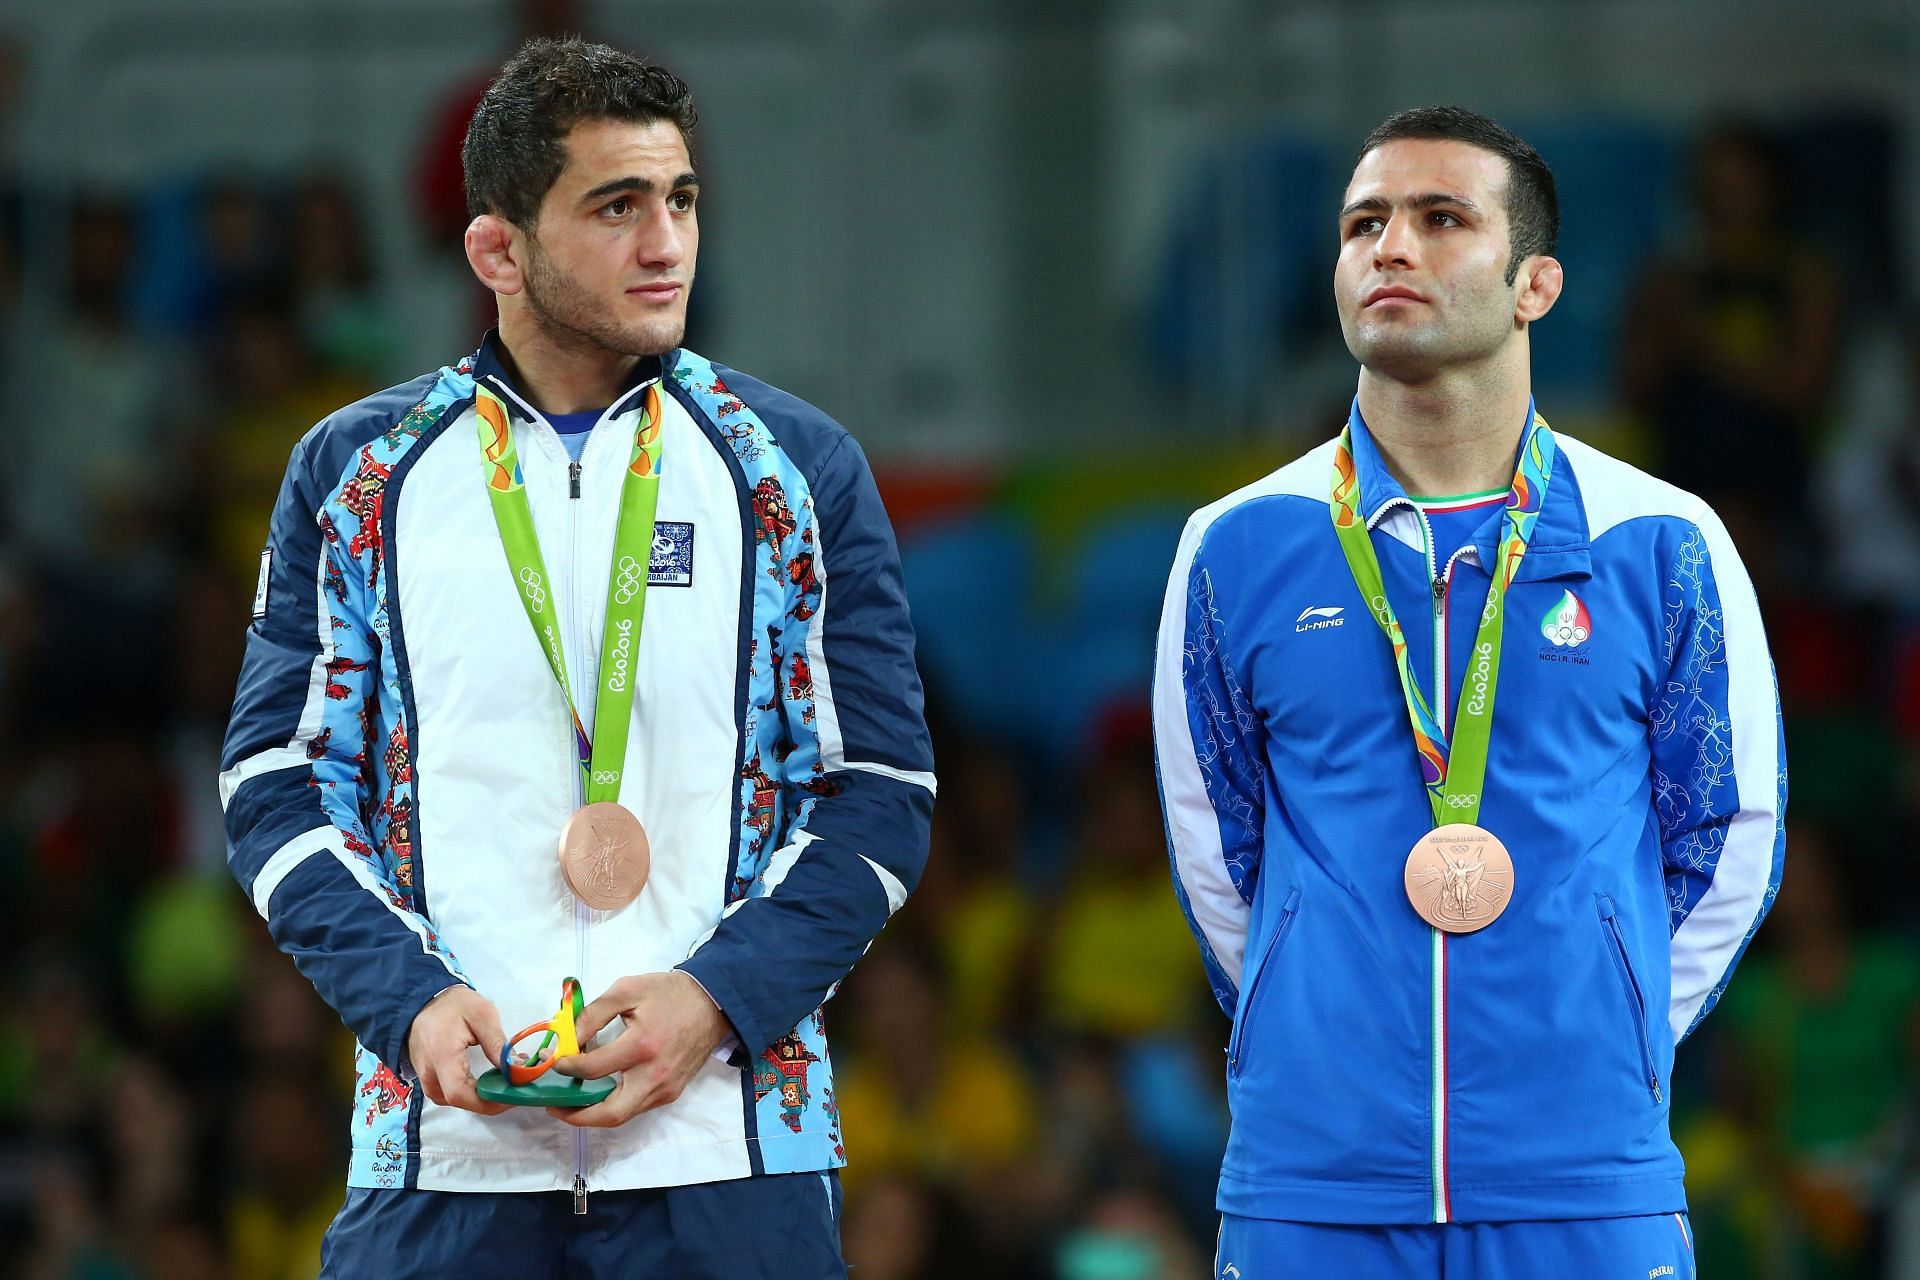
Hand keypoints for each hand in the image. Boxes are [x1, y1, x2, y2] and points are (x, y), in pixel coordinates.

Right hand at [406, 985, 509, 1115]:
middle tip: (514, 1089)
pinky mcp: (429, 1079)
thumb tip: (516, 1068)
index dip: (486, 1101)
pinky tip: (487, 1081)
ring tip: (504, 1082)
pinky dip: (470, 1092)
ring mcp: (426, 1078)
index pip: (458, 1092)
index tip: (509, 1095)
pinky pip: (449, 1094)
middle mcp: (429, 1073)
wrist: (423, 1002)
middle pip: (459, 1101)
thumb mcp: (482, 1014)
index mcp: (441, 1055)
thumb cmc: (452, 1005)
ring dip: (480, 1097)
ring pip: (454, 1101)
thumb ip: (497, 1043)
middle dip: (489, 1100)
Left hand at [548, 971, 731, 1127]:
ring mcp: (665, 1088)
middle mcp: (654, 1075)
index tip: (555, 1061)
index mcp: (642, 1046)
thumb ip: (593, 1014)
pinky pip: (637, 1107)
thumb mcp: (627, 990)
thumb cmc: (669, 994)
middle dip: (576, 1116)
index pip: (594, 1068)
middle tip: (555, 1106)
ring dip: (594, 1113)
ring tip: (573, 1100)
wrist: (713, 1002)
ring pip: (623, 1115)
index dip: (568, 1067)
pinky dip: (615, 1104)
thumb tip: (568, 1039)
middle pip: (609, 1114)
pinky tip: (601, 1091)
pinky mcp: (672, 1093)